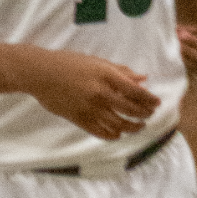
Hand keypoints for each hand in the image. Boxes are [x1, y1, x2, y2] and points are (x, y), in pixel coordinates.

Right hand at [23, 49, 159, 139]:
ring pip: (119, 125)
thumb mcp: (96, 62)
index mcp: (106, 76)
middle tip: (149, 114)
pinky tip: (118, 133)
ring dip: (133, 128)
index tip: (157, 103)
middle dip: (145, 114)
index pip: (137, 92)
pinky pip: (101, 132)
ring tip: (138, 126)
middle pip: (131, 110)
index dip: (150, 99)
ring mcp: (90, 108)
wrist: (40, 73)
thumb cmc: (68, 63)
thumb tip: (142, 79)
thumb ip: (120, 71)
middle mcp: (100, 94)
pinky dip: (113, 135)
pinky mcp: (79, 119)